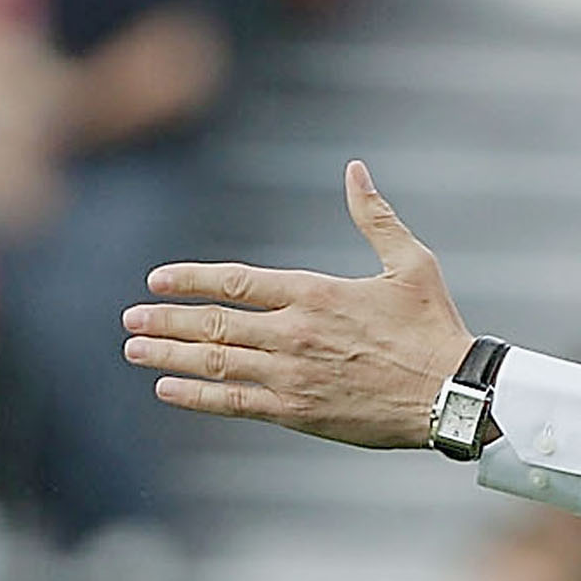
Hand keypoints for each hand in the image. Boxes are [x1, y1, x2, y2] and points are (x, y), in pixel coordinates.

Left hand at [121, 162, 469, 448]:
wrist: (451, 394)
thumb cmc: (433, 326)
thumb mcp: (410, 261)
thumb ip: (374, 216)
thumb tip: (356, 169)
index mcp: (315, 292)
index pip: (236, 281)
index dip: (190, 279)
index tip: (155, 280)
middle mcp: (295, 332)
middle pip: (214, 323)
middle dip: (166, 320)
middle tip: (128, 319)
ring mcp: (292, 374)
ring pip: (216, 362)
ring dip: (169, 355)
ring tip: (133, 350)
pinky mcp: (298, 411)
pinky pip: (235, 402)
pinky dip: (197, 396)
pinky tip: (167, 390)